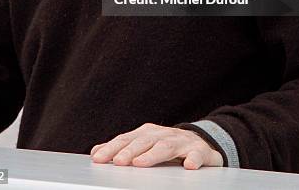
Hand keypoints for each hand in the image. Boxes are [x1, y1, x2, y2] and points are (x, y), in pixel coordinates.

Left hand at [90, 122, 223, 169]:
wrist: (201, 142)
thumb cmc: (168, 145)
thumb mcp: (144, 144)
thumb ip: (121, 148)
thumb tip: (96, 151)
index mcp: (148, 133)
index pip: (127, 139)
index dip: (112, 148)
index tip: (99, 158)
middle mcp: (163, 134)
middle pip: (144, 141)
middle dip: (130, 151)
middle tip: (118, 162)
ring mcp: (181, 141)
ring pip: (167, 146)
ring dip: (153, 154)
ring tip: (141, 163)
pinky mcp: (199, 150)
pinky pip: (197, 153)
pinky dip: (193, 158)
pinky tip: (188, 166)